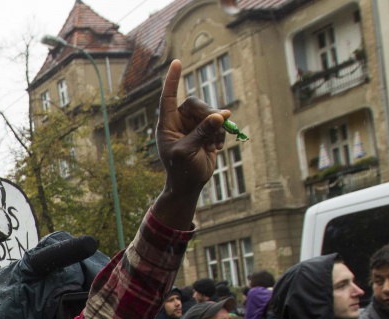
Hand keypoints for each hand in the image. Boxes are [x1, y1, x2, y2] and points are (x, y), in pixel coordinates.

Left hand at [153, 60, 228, 227]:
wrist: (190, 185)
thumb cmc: (181, 171)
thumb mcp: (188, 151)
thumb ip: (202, 132)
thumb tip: (219, 115)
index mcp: (167, 124)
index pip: (169, 98)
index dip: (173, 80)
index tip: (177, 62)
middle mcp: (180, 122)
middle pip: (197, 104)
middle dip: (208, 113)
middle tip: (219, 124)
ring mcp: (194, 126)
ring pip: (210, 114)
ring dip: (216, 127)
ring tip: (214, 144)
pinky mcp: (207, 132)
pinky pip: (218, 124)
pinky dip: (221, 134)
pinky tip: (216, 148)